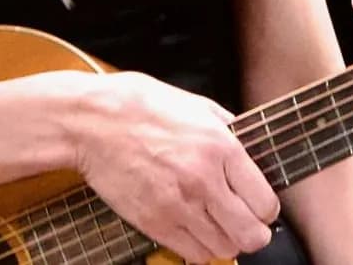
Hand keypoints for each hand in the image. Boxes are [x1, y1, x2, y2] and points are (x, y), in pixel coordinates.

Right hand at [67, 71, 278, 263]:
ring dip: (224, 239)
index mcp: (219, 147)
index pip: (267, 203)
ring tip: (213, 223)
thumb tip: (244, 143)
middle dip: (252, 231)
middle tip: (242, 220)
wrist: (85, 121)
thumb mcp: (189, 102)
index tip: (254, 202)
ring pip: (225, 248)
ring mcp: (177, 204)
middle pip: (253, 235)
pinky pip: (194, 253)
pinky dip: (198, 247)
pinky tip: (191, 228)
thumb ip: (223, 126)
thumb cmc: (133, 105)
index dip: (263, 206)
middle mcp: (203, 180)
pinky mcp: (153, 221)